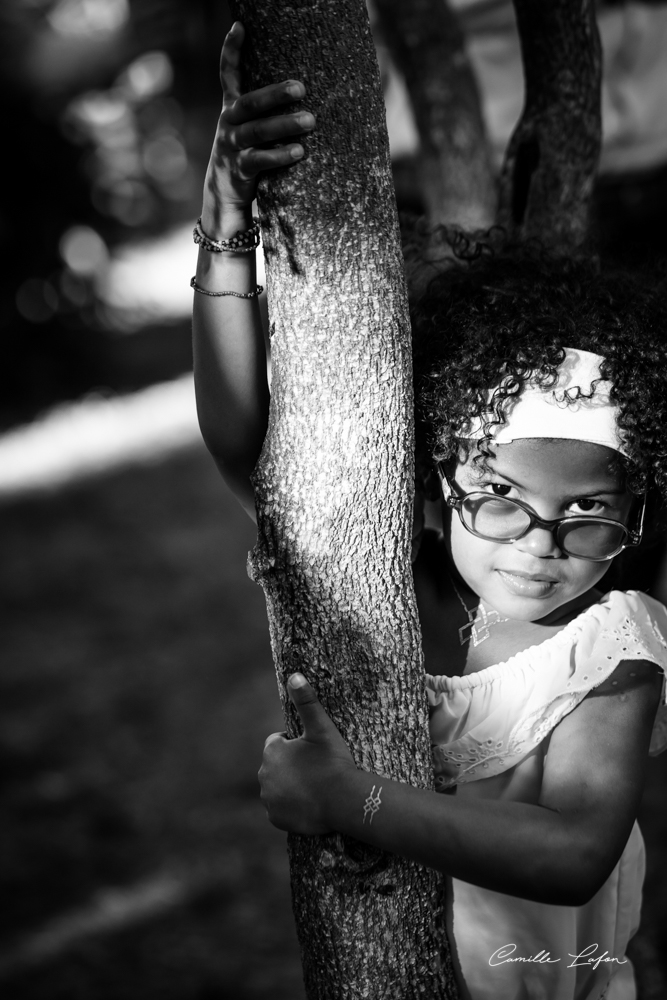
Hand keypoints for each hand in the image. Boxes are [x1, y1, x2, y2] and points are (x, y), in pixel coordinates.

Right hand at [202, 21, 315, 232]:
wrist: (224, 192)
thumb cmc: (246, 152)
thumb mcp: (247, 126)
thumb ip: (261, 109)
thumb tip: (300, 88)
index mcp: (231, 108)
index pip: (228, 74)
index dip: (231, 50)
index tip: (240, 26)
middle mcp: (228, 122)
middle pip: (251, 103)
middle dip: (276, 94)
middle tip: (301, 88)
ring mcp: (232, 145)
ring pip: (259, 131)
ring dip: (285, 125)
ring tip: (311, 121)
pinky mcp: (239, 168)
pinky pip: (260, 159)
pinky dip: (280, 155)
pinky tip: (299, 151)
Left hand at [259, 673, 355, 835]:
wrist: (345, 801)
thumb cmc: (333, 761)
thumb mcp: (322, 728)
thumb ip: (306, 701)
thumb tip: (294, 675)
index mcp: (271, 751)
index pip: (279, 742)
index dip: (297, 745)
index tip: (314, 752)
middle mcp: (263, 775)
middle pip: (277, 766)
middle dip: (292, 765)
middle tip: (317, 769)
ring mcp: (269, 799)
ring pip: (278, 786)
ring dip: (290, 785)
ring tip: (315, 786)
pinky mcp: (276, 818)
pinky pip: (280, 808)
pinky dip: (291, 806)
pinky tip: (309, 803)